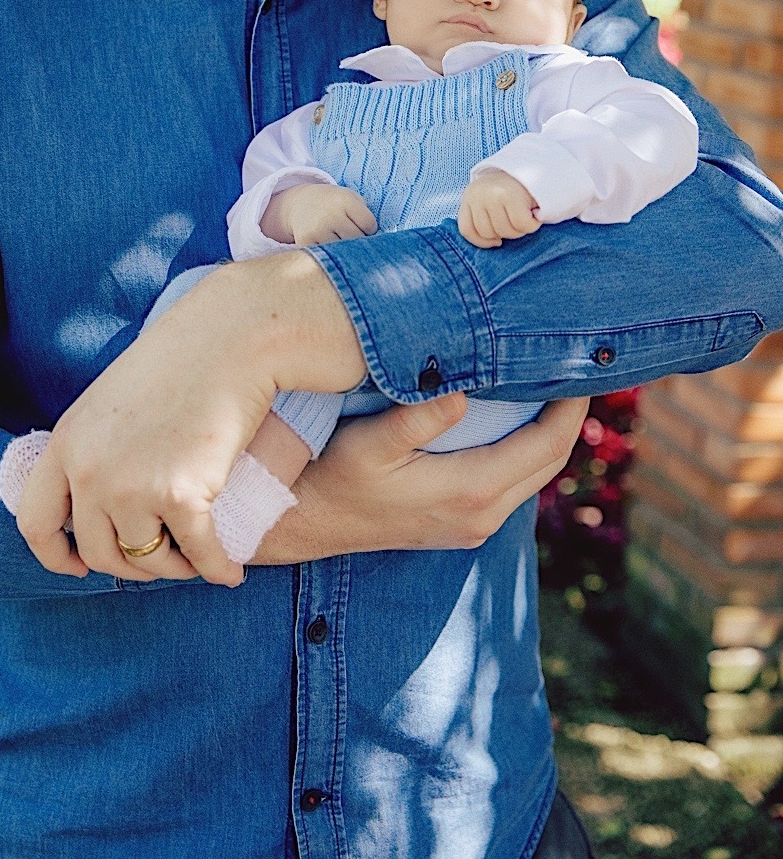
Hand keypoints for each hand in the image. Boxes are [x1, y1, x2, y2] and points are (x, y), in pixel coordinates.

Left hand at [15, 250, 365, 586]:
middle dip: (132, 565)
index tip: (79, 566)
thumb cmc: (178, 362)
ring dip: (175, 567)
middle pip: (98, 552)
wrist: (228, 337)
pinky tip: (230, 570)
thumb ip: (92, 452)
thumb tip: (97, 509)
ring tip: (195, 557)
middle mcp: (88, 470)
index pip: (35, 522)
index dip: (56, 555)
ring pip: (148, 560)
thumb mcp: (109, 404)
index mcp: (65, 442)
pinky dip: (218, 568)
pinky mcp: (180, 495)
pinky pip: (199, 555)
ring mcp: (131, 486)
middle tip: (161, 558)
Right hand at [254, 393, 589, 561]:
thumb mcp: (369, 442)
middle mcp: (483, 515)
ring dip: (548, 431)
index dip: (572, 404)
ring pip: (533, 474)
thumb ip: (418, 419)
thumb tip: (463, 390)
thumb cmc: (333, 476)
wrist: (304, 524)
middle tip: (575, 363)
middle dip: (569, 414)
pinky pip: (511, 482)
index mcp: (471, 490)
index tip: (582, 362)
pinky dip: (524, 448)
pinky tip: (515, 416)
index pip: (547, 445)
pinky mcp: (461, 523)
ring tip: (551, 382)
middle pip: (551, 461)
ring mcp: (473, 524)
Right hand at [262, 182, 377, 245]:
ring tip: (341, 242)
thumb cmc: (334, 204)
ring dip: (345, 251)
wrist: (301, 203)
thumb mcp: (351, 198)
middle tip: (353, 238)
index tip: (363, 227)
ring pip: (342, 251)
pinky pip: (326, 256)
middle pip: (357, 239)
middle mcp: (330, 214)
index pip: (369, 225)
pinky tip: (328, 247)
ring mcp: (317, 229)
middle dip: (359, 242)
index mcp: (344, 200)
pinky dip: (330, 256)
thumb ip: (365, 215)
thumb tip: (378, 245)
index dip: (370, 229)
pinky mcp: (306, 241)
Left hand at [458, 169, 541, 247]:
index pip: (467, 230)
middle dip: (506, 233)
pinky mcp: (512, 196)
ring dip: (520, 229)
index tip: (497, 241)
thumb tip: (492, 243)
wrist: (534, 165)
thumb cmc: (511, 191)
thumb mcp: (490, 201)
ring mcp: (494, 195)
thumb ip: (484, 217)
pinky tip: (534, 214)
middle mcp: (478, 194)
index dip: (483, 241)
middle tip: (515, 218)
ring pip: (506, 231)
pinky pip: (522, 225)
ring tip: (524, 214)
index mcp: (469, 197)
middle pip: (488, 233)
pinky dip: (532, 225)